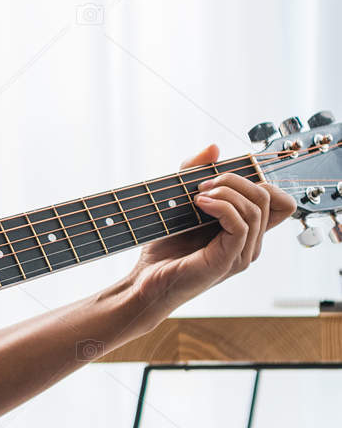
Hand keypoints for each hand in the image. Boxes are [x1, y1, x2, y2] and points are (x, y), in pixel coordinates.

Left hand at [122, 142, 296, 326]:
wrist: (146, 279)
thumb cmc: (165, 246)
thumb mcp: (180, 199)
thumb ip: (196, 171)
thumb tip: (215, 147)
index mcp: (247, 230)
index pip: (281, 200)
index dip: (261, 179)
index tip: (225, 175)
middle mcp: (251, 242)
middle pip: (269, 196)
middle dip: (237, 178)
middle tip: (202, 184)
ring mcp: (242, 253)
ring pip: (256, 207)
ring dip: (227, 190)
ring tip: (198, 194)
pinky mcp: (228, 260)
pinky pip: (241, 224)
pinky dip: (222, 206)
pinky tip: (199, 203)